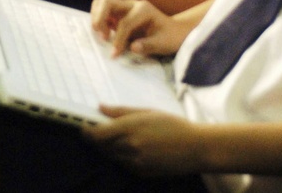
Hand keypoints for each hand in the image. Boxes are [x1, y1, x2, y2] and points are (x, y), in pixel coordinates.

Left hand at [83, 106, 202, 175]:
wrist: (197, 148)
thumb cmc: (173, 125)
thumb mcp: (146, 112)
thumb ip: (120, 111)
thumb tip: (100, 107)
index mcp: (130, 128)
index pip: (96, 134)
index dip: (86, 131)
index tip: (83, 126)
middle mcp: (130, 146)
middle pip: (101, 147)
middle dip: (96, 140)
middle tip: (96, 131)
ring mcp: (136, 162)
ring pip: (111, 157)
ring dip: (108, 149)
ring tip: (116, 139)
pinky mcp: (143, 173)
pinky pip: (124, 165)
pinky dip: (121, 158)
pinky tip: (131, 149)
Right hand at [90, 0, 190, 56]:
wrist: (173, 31)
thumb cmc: (169, 37)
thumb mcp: (164, 43)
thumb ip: (148, 45)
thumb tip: (133, 47)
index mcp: (143, 9)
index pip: (125, 22)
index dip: (118, 39)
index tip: (115, 53)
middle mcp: (132, 4)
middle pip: (107, 2)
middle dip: (100, 19)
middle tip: (103, 37)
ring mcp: (124, 6)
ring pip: (101, 3)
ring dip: (96, 18)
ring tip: (102, 34)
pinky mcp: (118, 11)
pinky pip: (101, 9)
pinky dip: (98, 19)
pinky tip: (104, 32)